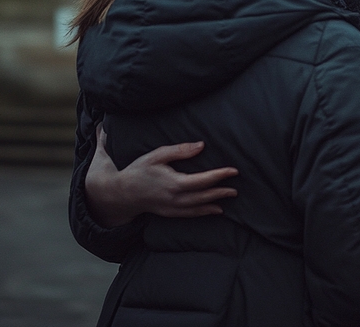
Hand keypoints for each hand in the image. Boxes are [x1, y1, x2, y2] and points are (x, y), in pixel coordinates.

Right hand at [84, 125, 238, 227]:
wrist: (123, 193)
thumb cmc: (140, 170)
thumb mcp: (158, 155)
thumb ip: (180, 151)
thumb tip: (201, 145)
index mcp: (174, 183)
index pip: (203, 180)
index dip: (220, 175)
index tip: (233, 171)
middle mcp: (175, 198)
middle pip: (204, 195)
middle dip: (222, 190)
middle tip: (236, 186)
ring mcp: (172, 208)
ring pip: (199, 207)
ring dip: (216, 201)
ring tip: (231, 195)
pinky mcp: (170, 213)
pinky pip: (191, 214)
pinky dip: (204, 212)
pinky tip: (216, 210)